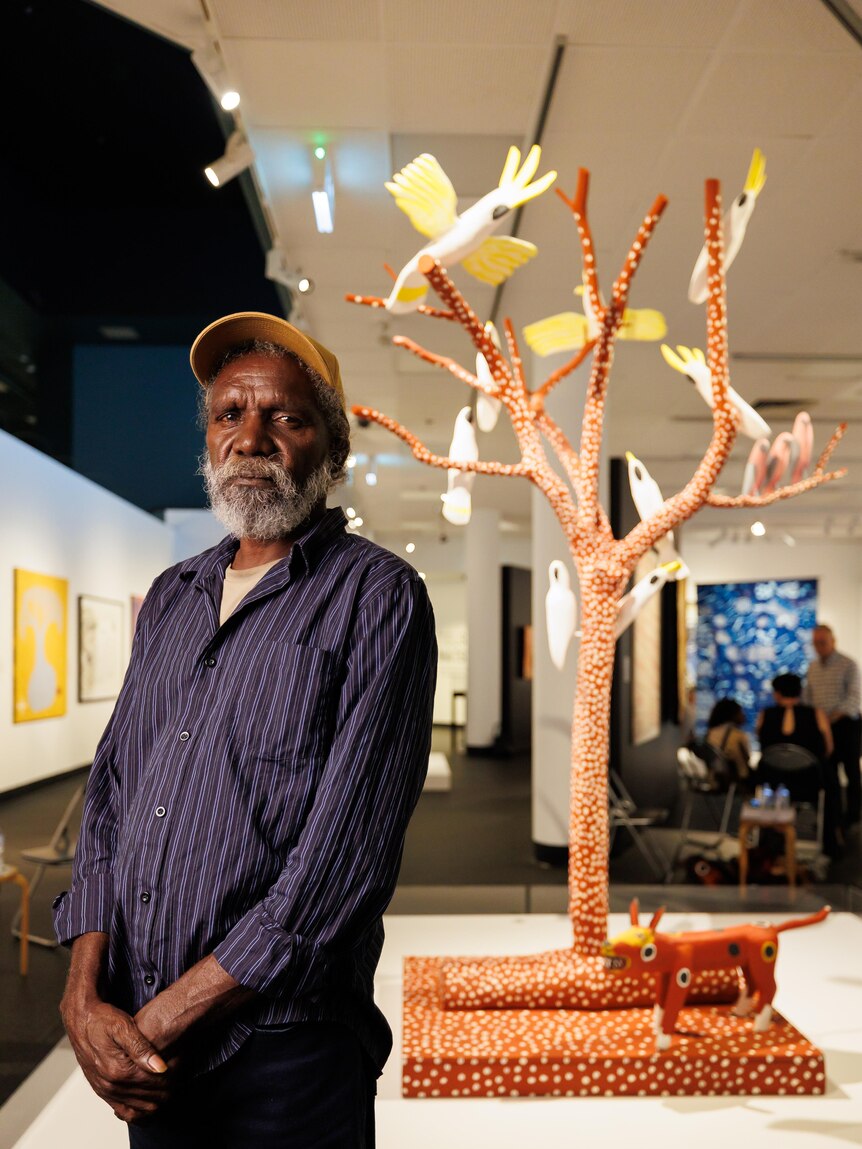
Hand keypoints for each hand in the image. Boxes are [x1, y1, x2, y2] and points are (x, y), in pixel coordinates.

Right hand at [61, 995, 171, 1122]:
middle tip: (177, 1082)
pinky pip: (121, 1108)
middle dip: (164, 1092)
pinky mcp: (101, 1089)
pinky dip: (136, 1108)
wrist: (80, 1019)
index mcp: (117, 1071)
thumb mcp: (123, 1026)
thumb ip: (142, 1048)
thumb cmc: (101, 1019)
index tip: (180, 1072)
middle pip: (145, 1099)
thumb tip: (161, 1068)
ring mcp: (104, 1089)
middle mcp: (109, 1085)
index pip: (152, 1085)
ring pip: (135, 1107)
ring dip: (152, 1102)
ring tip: (167, 1090)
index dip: (169, 1081)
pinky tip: (147, 1101)